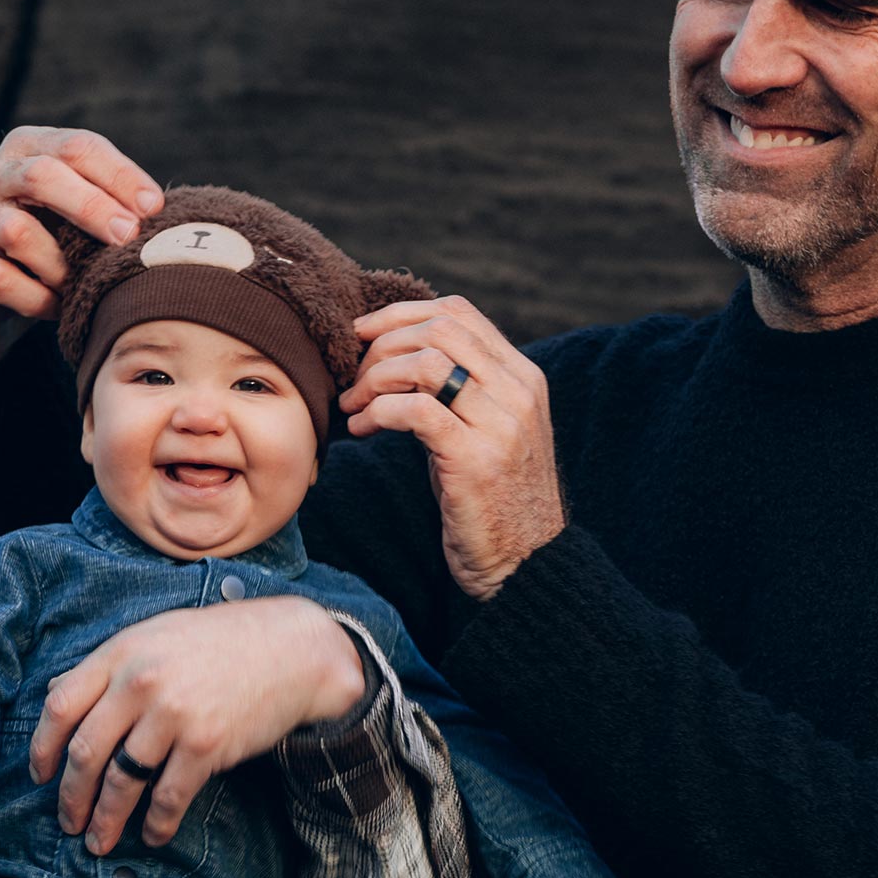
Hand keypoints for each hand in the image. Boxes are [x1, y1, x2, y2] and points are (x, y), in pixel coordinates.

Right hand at [0, 125, 164, 380]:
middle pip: (41, 176)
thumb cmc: (48, 240)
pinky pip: (1, 281)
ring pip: (18, 232)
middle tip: (128, 237)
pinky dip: (38, 299)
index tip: (154, 208)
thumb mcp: (75, 209)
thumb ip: (109, 199)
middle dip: (92, 207)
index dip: (120, 175)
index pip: (77, 147)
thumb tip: (159, 212)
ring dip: (61, 265)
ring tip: (82, 284)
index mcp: (28, 147)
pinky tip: (57, 307)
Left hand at [30, 597, 368, 852]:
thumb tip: (56, 694)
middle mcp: (141, 683)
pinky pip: (167, 797)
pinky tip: (152, 836)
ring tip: (99, 841)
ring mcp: (173, 716)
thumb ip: (109, 665)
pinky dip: (156, 824)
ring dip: (106, 820)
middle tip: (68, 822)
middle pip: (86, 752)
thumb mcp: (155, 636)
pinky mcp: (205, 746)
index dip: (43, 748)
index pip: (61, 706)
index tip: (40, 775)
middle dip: (71, 797)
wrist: (292, 650)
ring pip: (121, 782)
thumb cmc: (221, 643)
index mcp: (121, 653)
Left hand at [342, 294, 565, 600]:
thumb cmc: (490, 501)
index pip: (458, 313)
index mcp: (523, 377)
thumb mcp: (483, 433)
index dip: (400, 315)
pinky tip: (362, 430)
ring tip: (353, 406)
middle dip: (381, 345)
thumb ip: (458, 391)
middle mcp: (519, 392)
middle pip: (439, 329)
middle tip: (352, 378)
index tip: (361, 336)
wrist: (525, 564)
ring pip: (425, 363)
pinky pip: (415, 410)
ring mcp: (502, 424)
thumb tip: (394, 357)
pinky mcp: (476, 459)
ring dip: (375, 379)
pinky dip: (378, 412)